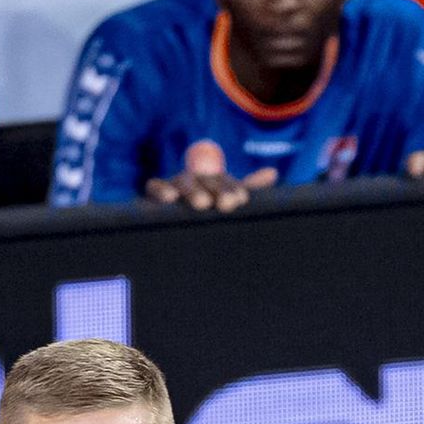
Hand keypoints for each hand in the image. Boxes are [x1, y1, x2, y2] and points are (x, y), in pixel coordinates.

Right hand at [146, 164, 277, 214]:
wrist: (179, 250)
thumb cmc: (210, 227)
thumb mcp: (228, 210)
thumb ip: (249, 193)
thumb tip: (271, 173)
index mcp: (214, 185)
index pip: (225, 181)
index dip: (234, 188)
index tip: (242, 200)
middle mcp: (194, 183)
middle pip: (206, 180)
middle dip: (218, 190)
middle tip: (227, 204)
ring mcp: (173, 188)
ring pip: (183, 182)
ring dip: (193, 191)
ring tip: (202, 204)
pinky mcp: (151, 198)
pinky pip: (154, 187)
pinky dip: (160, 191)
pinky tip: (169, 199)